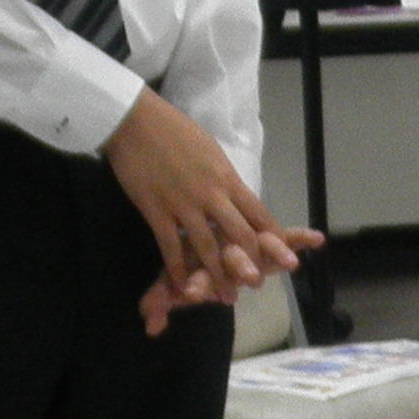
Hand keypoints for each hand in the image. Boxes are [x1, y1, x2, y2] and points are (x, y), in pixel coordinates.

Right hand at [105, 88, 313, 337]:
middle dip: (251, 264)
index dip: (272, 239)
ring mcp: (184, 205)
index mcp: (228, 178)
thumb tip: (235, 193)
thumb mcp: (210, 150)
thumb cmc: (174, 130)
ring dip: (218, 276)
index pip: (259, 214)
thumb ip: (223, 177)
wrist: (136, 121)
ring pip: (207, 248)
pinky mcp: (156, 211)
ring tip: (226, 297)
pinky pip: (170, 247)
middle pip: (240, 236)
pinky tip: (183, 287)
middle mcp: (211, 195)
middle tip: (257, 285)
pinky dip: (178, 269)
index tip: (282, 257)